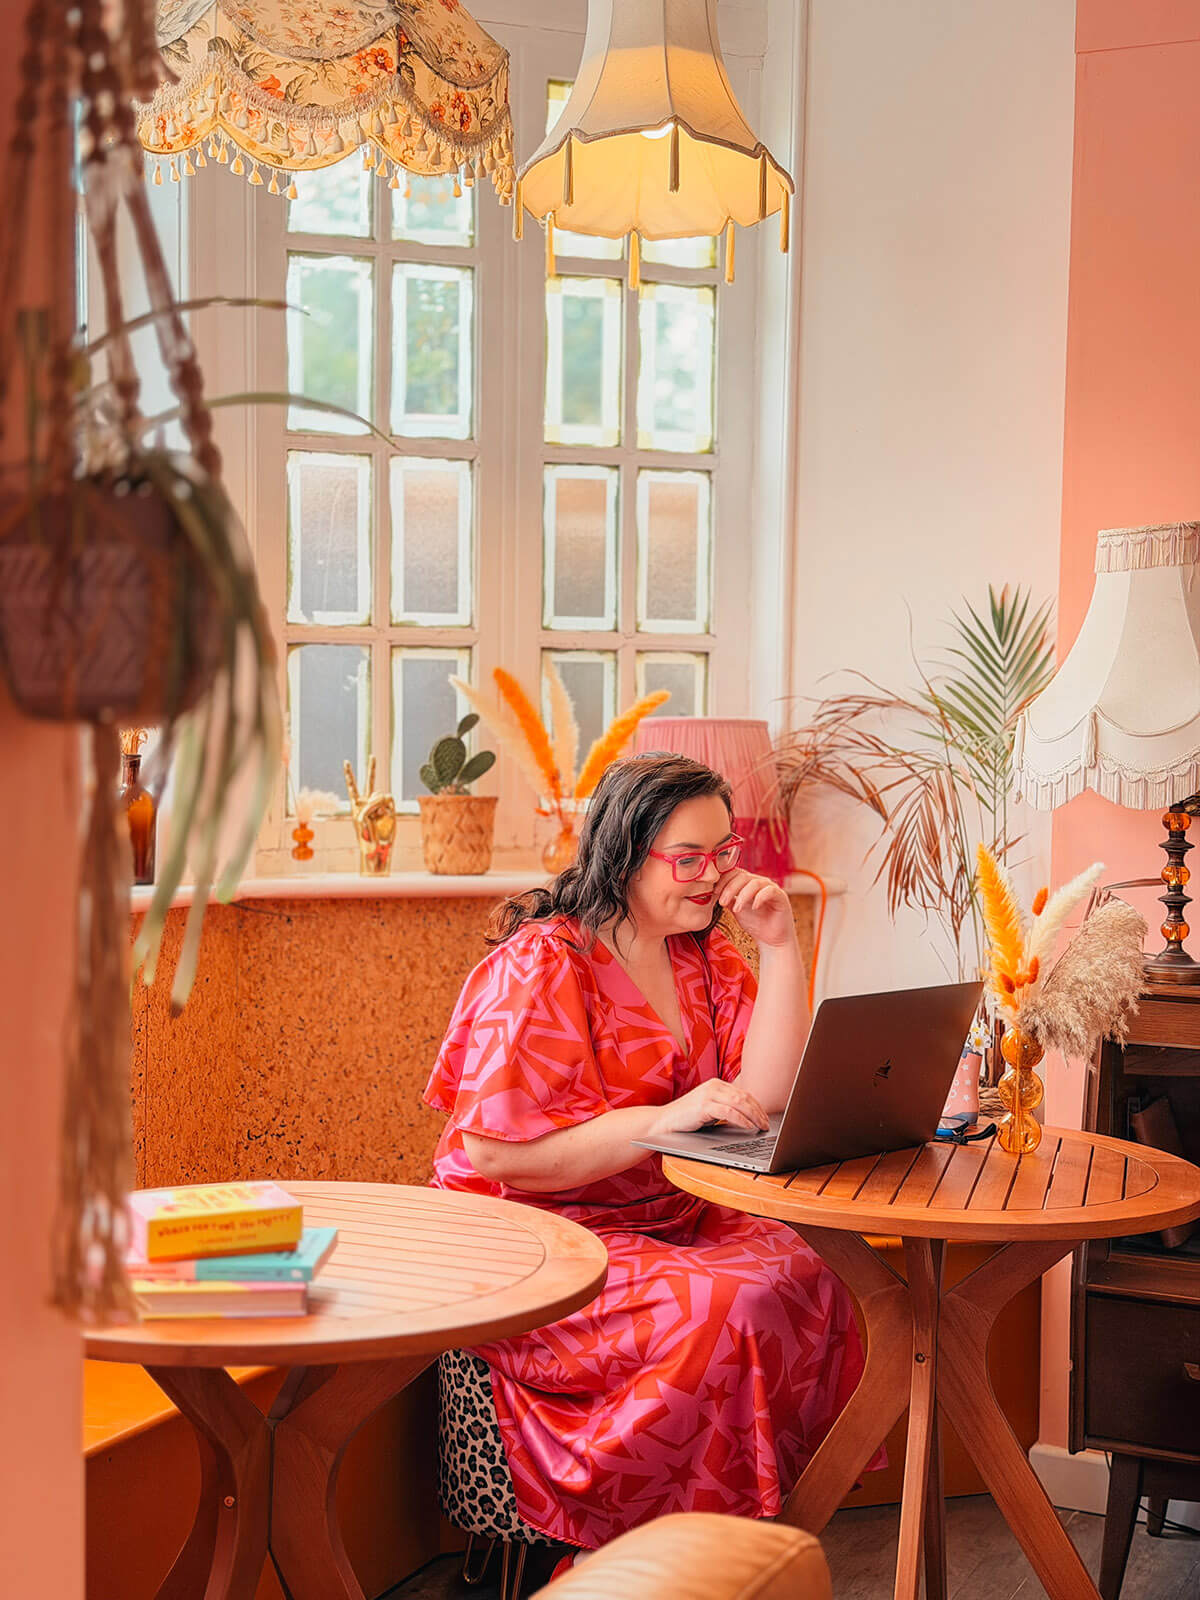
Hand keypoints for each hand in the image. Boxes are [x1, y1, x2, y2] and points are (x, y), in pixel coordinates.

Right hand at [647, 1080, 769, 1137]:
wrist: (664, 1122)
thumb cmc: (687, 1118)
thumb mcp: (709, 1110)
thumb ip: (725, 1108)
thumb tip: (748, 1117)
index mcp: (716, 1084)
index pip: (743, 1094)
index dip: (757, 1106)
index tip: (765, 1118)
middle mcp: (714, 1086)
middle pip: (744, 1097)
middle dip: (759, 1112)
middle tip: (767, 1124)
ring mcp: (708, 1094)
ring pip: (739, 1103)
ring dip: (754, 1116)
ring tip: (761, 1126)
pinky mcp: (704, 1105)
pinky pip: (729, 1112)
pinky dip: (742, 1120)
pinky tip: (749, 1127)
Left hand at [717, 868, 796, 949]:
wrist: (770, 939)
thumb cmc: (754, 923)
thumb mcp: (735, 909)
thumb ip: (727, 899)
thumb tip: (712, 891)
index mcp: (747, 883)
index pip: (733, 873)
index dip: (722, 881)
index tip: (713, 893)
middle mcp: (759, 882)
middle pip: (742, 875)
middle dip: (729, 888)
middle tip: (722, 902)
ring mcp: (771, 888)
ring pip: (754, 883)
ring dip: (742, 895)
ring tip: (736, 910)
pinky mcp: (781, 896)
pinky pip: (770, 891)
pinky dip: (759, 898)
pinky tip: (753, 907)